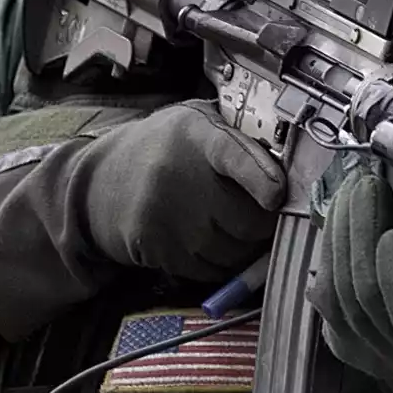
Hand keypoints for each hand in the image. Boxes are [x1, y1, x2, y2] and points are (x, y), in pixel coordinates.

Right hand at [0, 98, 284, 339]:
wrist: (100, 182)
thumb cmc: (166, 147)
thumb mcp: (196, 122)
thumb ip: (237, 136)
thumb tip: (293, 167)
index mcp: (195, 132)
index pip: (233, 154)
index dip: (260, 176)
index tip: (279, 194)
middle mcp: (178, 174)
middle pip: (248, 219)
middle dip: (266, 223)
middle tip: (264, 214)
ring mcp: (166, 216)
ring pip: (236, 251)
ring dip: (246, 247)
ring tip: (233, 225)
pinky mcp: (157, 250)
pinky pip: (213, 270)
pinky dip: (223, 263)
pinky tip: (211, 241)